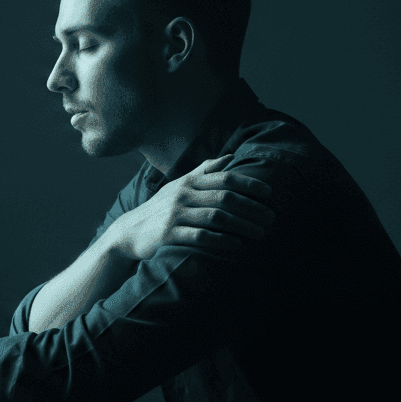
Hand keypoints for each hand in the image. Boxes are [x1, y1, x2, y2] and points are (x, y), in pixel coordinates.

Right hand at [110, 155, 274, 260]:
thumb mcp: (179, 185)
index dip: (249, 183)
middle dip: (252, 207)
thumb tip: (230, 157)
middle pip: (225, 197)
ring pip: (216, 216)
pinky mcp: (169, 234)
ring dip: (242, 225)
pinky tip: (237, 244)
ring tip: (260, 233)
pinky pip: (200, 236)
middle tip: (271, 217)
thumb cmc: (160, 208)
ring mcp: (175, 214)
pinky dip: (221, 240)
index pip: (225, 178)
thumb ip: (204, 171)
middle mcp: (183, 195)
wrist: (129, 231)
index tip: (270, 192)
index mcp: (189, 182)